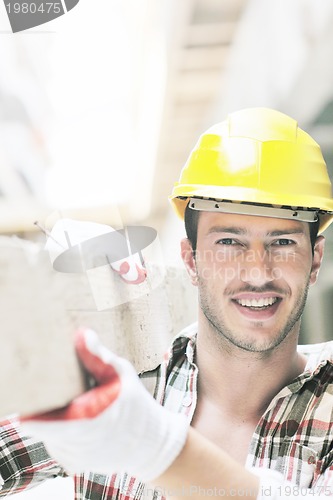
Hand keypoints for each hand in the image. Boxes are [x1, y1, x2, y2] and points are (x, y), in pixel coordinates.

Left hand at [20, 329, 188, 480]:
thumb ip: (97, 357)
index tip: (28, 392)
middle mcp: (76, 447)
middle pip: (42, 423)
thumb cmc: (138, 405)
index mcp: (86, 424)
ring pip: (48, 432)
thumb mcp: (121, 374)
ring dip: (56, 417)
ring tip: (79, 403)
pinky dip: (63, 429)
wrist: (152, 445)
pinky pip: (57, 442)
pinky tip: (82, 418)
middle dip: (47, 404)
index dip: (31, 408)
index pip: (40, 423)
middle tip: (62, 387)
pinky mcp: (74, 465)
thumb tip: (82, 334)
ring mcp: (74, 459)